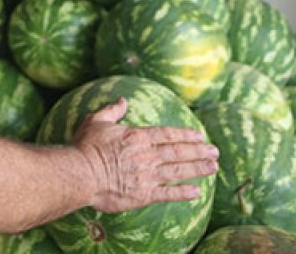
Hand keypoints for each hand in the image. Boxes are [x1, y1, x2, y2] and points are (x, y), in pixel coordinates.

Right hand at [72, 98, 218, 212]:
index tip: (199, 135)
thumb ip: (112, 111)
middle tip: (214, 151)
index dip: (185, 135)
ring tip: (213, 167)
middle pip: (178, 152)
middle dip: (198, 151)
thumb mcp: (96, 121)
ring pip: (178, 171)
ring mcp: (147, 176)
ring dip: (197, 169)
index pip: (167, 134)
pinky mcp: (143, 195)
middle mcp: (147, 156)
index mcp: (138, 137)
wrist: (81, 174)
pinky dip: (183, 193)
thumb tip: (122, 100)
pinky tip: (196, 192)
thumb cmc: (86, 147)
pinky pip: (168, 194)